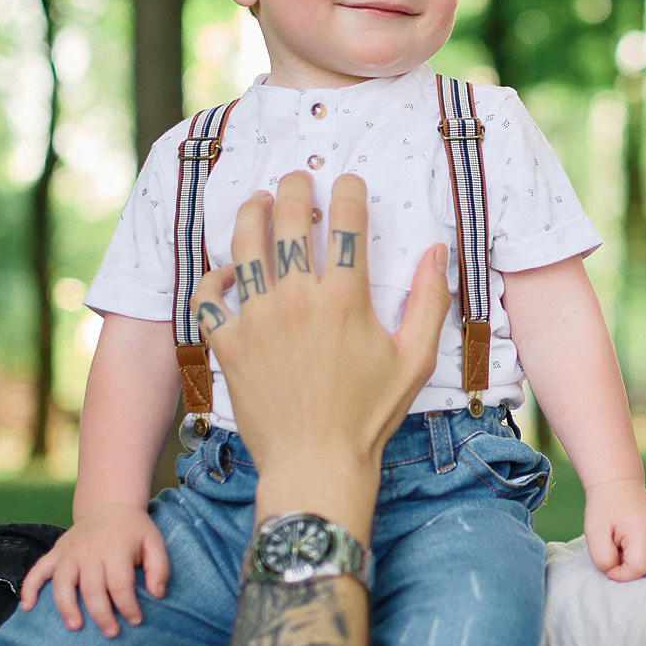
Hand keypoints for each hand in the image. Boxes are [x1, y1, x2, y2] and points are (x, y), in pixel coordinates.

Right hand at [20, 504, 170, 636]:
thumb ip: (160, 567)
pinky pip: (37, 571)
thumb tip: (157, 594)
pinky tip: (28, 607)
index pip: (120, 584)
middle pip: (92, 588)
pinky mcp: (56, 553)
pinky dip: (30, 588)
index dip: (127, 606)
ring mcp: (69, 552)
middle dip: (101, 614)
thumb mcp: (155, 542)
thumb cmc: (134, 531)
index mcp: (115, 549)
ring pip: (63, 583)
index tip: (135, 620)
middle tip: (111, 633)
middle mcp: (89, 551)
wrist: (109, 507)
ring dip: (66, 607)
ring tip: (75, 626)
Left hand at [190, 172, 450, 512]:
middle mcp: (296, 300)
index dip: (348, 192)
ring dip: (250, 215)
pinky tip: (225, 271)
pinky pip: (207, 298)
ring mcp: (256, 320)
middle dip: (294, 189)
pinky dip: (212, 278)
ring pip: (243, 247)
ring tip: (257, 202)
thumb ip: (430, 301)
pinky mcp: (228, 344)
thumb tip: (438, 251)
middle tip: (297, 181)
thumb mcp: (415, 359)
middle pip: (287, 220)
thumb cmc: (368, 415)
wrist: (316, 463)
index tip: (348, 183)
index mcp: (344, 299)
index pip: (345, 222)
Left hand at [583, 485, 645, 581]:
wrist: (619, 486)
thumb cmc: (605, 510)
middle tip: (620, 555)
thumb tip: (617, 573)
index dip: (621, 575)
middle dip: (634, 570)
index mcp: (642, 532)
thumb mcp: (594, 534)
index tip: (611, 566)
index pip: (639, 569)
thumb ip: (603, 559)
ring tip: (633, 552)